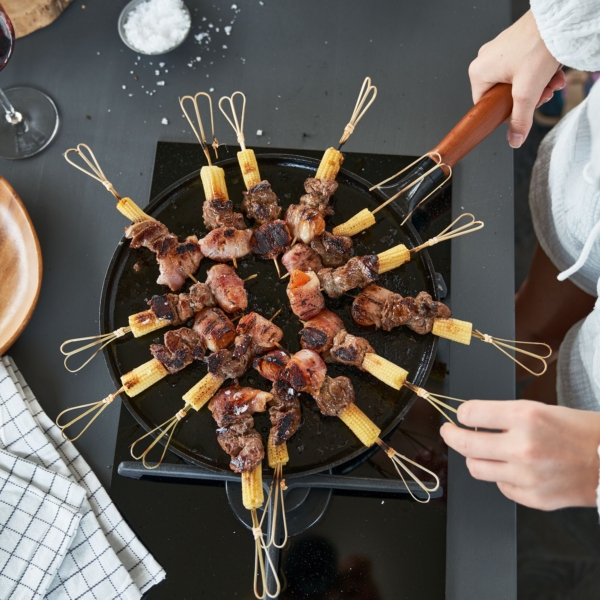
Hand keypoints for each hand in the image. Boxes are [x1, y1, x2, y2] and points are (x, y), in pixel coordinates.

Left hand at [440, 400, 599, 509]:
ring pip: (477, 468)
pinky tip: (513, 469)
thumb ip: (504, 416)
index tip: (460, 415)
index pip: (471, 413)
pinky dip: (501, 477)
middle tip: (448, 431)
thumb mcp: (540, 410)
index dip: (461, 413)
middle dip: (450, 435)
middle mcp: (522, 447)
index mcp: (525, 417)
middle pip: (465, 444)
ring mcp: (527, 476)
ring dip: (473, 457)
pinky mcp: (533, 498)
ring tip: (480, 451)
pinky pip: (501, 486)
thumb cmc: (579, 432)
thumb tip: (473, 420)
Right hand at [468, 10, 564, 147]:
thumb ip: (520, 120)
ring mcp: (499, 51)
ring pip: (516, 81)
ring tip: (550, 83)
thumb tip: (514, 139)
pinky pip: (523, 67)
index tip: (522, 110)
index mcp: (478, 73)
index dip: (505, 112)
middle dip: (527, 98)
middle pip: (503, 94)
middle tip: (542, 95)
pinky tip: (550, 73)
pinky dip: (538, 72)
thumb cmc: (537, 45)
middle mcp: (485, 60)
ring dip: (536, 86)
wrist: (557, 19)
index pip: (485, 106)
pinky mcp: (513, 45)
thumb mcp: (527, 93)